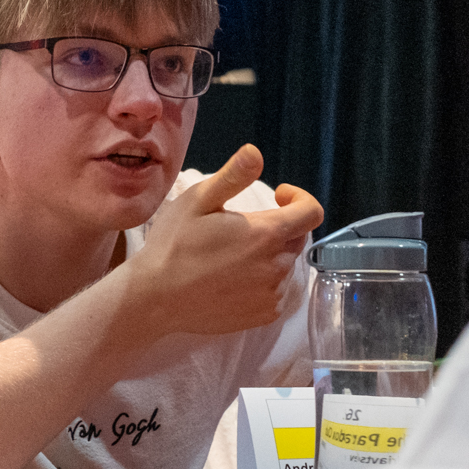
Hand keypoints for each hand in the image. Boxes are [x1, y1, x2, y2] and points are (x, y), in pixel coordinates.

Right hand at [123, 145, 322, 335]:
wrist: (156, 298)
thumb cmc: (173, 245)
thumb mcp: (197, 200)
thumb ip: (233, 176)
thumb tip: (256, 152)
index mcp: (266, 234)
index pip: (312, 212)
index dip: (300, 198)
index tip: (278, 196)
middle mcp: (276, 266)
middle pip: (297, 238)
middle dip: (281, 225)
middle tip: (244, 225)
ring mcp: (272, 294)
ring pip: (285, 265)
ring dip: (270, 254)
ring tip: (234, 254)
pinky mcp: (264, 315)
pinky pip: (276, 291)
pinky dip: (264, 281)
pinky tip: (234, 278)